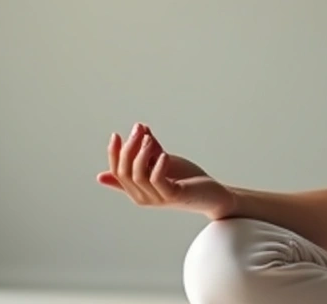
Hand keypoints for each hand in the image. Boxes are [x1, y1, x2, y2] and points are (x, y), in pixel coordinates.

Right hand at [96, 122, 236, 218]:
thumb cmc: (188, 180)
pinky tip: (164, 154)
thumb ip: (151, 148)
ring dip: (142, 153)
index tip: (116, 135)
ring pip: (138, 176)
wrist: (212, 195)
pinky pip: (158, 181)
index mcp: (138, 189)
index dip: (113, 154)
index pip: (117, 172)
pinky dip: (158, 165)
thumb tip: (139, 128)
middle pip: (124, 173)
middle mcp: (143, 197)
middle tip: (137, 130)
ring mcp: (157, 198)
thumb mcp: (165, 160)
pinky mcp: (173, 196)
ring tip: (150, 139)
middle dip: (128, 149)